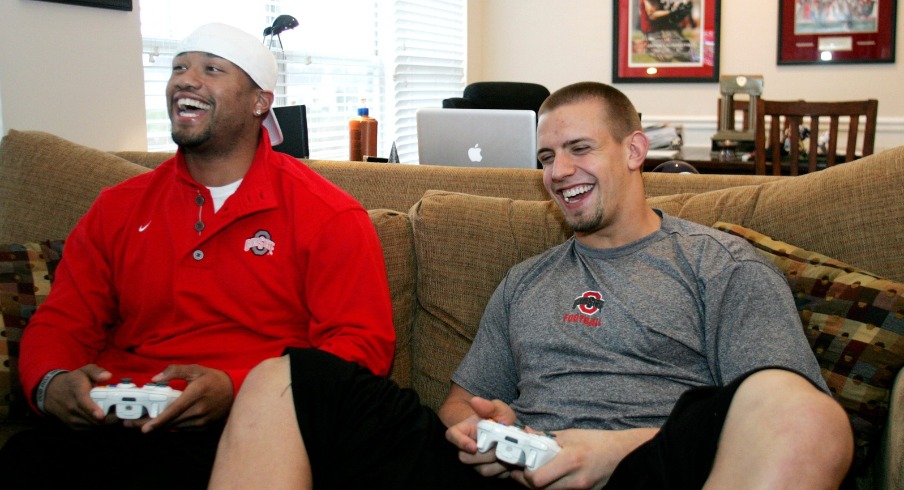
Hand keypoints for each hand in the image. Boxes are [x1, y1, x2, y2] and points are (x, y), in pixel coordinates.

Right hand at [42, 364, 114, 428]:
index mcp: (76, 391)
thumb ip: (96, 371)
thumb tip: (107, 376)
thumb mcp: (84, 371)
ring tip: (120, 416)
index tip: (101, 415)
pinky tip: (109, 420)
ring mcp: (72, 418)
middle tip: (124, 414)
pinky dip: (101, 427)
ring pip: (93, 426)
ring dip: (107, 424)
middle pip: (91, 418)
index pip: (83, 401)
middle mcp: (72, 407)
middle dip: (109, 418)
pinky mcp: (74, 426)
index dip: (92, 409)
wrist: (51, 393)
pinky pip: (90, 429)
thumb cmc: (73, 381)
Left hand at [126, 364, 233, 432]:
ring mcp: (202, 421)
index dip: (158, 420)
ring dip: (159, 426)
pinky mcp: (204, 427)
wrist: (234, 391)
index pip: (174, 410)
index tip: (145, 427)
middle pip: (171, 422)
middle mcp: (199, 410)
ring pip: (175, 427)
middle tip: (131, 424)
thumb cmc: (213, 379)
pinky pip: (183, 429)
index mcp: (196, 394)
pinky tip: (162, 422)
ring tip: (143, 422)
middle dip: (150, 424)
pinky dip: (171, 426)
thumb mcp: (195, 369)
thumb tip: (155, 379)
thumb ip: (174, 371)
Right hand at [445, 396, 518, 478]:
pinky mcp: (488, 471)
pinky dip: (505, 470)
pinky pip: (495, 476)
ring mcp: (476, 462)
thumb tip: (475, 401)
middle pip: (466, 457)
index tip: (473, 446)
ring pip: (482, 470)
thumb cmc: (499, 419)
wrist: (510, 432)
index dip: (460, 442)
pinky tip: (511, 460)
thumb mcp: (498, 409)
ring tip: (509, 452)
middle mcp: (467, 449)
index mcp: (464, 430)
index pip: (452, 435)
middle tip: (500, 445)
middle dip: (487, 454)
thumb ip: (488, 406)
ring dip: (499, 463)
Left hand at [510, 427, 658, 489]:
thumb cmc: (598, 442)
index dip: (523, 474)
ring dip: (538, 486)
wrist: (624, 455)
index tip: (518, 465)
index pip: (537, 478)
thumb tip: (527, 434)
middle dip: (526, 481)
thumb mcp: (571, 435)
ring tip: (535, 473)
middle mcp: (575, 479)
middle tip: (522, 471)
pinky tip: (550, 478)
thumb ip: (547, 437)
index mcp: (570, 460)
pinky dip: (551, 487)